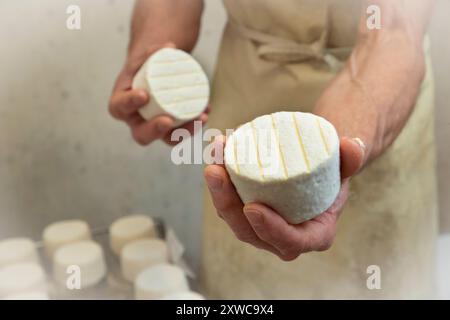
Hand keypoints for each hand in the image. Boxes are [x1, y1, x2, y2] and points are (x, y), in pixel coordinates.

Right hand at [108, 42, 208, 145]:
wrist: (154, 72)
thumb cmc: (145, 64)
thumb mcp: (145, 54)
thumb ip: (154, 49)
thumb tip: (170, 46)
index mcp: (121, 103)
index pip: (119, 107)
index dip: (129, 103)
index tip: (144, 95)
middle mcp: (136, 120)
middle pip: (141, 134)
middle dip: (155, 130)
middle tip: (168, 120)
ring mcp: (154, 126)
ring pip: (166, 138)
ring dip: (184, 131)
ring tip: (200, 117)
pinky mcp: (171, 128)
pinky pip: (182, 131)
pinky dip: (195, 122)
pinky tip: (206, 112)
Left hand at [204, 136, 364, 260]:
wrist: (318, 171)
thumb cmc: (333, 174)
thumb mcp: (346, 167)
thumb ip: (351, 159)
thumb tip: (351, 146)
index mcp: (312, 234)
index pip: (290, 242)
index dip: (270, 229)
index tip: (252, 207)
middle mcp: (283, 236)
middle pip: (250, 231)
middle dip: (228, 204)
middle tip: (217, 172)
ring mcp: (262, 226)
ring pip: (233, 216)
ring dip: (218, 189)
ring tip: (215, 157)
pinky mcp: (247, 210)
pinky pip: (229, 200)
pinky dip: (220, 179)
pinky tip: (217, 153)